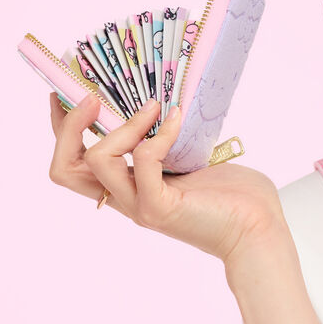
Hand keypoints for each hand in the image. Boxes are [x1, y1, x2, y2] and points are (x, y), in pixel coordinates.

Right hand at [47, 92, 285, 265]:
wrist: (260, 230)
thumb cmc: (236, 197)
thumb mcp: (195, 159)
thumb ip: (173, 139)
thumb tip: (171, 102)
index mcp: (131, 187)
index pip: (75, 162)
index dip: (62, 128)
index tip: (65, 93)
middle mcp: (128, 199)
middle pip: (65, 170)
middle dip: (70, 127)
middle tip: (93, 99)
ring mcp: (141, 205)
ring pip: (97, 161)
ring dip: (123, 125)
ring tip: (154, 107)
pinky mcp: (161, 207)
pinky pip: (144, 160)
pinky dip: (159, 134)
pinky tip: (177, 120)